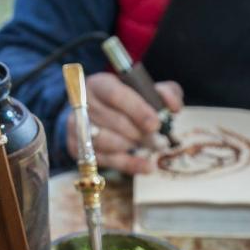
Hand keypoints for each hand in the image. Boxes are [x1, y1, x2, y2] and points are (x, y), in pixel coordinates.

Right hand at [65, 73, 182, 174]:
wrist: (97, 112)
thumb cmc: (127, 100)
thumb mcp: (147, 90)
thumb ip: (165, 93)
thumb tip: (172, 107)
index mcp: (100, 84)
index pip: (116, 95)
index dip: (137, 110)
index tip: (156, 124)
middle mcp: (83, 103)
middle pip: (114, 121)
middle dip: (139, 133)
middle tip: (158, 140)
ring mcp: (76, 126)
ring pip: (108, 142)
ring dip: (132, 146)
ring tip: (147, 145)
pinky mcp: (76, 147)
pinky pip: (105, 160)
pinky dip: (129, 165)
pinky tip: (147, 166)